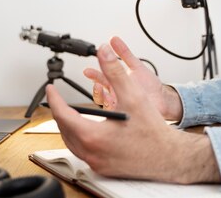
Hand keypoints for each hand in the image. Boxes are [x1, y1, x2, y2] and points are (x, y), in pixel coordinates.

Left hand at [45, 36, 219, 182]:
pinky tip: (88, 131)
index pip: (62, 115)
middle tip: (59, 100)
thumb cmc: (152, 131)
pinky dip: (80, 139)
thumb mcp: (133, 96)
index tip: (51, 89)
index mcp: (92, 136)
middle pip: (63, 130)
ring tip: (70, 114)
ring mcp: (96, 163)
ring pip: (72, 143)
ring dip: (69, 127)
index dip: (55, 99)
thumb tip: (104, 52)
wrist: (168, 156)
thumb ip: (115, 71)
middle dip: (59, 112)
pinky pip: (83, 152)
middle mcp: (91, 152)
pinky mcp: (103, 168)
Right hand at [84, 39, 182, 120]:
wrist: (163, 100)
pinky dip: (111, 108)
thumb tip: (114, 39)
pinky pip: (115, 113)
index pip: (101, 78)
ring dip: (100, 95)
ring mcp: (120, 105)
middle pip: (99, 90)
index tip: (88, 70)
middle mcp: (116, 95)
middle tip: (90, 78)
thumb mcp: (136, 66)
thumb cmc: (150, 86)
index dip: (93, 74)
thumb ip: (125, 53)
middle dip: (94, 84)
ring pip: (104, 102)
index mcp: (117, 83)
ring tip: (100, 87)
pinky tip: (111, 102)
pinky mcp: (125, 114)